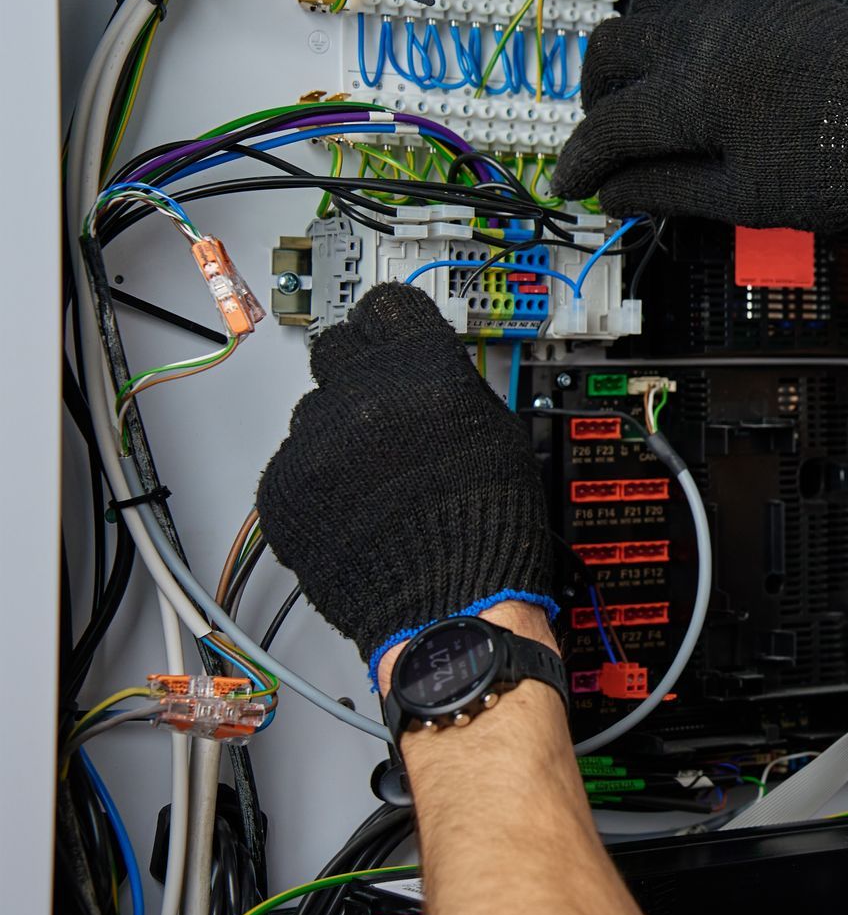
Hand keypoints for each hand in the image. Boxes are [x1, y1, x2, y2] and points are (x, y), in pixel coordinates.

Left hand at [256, 284, 557, 673]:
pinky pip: (292, 464)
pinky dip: (317, 482)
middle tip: (378, 406)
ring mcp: (313, 443)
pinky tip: (353, 509)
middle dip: (356, 372)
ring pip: (311, 412)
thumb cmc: (486, 529)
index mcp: (420, 371)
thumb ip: (450, 385)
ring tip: (374, 478)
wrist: (451, 606)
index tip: (387, 334)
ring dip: (336, 433)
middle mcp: (360, 395)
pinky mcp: (282, 489)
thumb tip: (425, 367)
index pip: (385, 307)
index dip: (389, 325)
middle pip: (335, 349)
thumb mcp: (497, 431)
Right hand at [554, 0, 847, 230]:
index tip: (576, 183)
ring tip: (640, 97)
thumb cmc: (844, 160)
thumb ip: (668, 190)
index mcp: (693, 92)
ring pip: (646, 11)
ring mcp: (735, 10)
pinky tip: (689, 70)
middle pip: (610, 52)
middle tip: (605, 140)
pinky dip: (671, 34)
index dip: (584, 162)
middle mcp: (704, 37)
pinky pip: (693, 2)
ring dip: (628, 54)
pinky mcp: (766, 1)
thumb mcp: (744, 197)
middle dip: (595, 99)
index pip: (609, 125)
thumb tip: (619, 193)